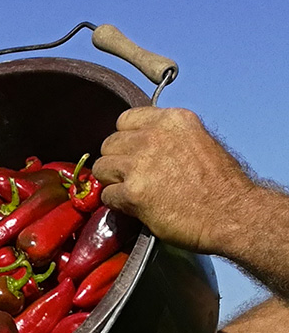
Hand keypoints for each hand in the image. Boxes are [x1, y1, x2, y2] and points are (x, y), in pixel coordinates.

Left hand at [93, 108, 257, 255]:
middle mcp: (154, 137)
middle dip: (116, 160)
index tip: (132, 151)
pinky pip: (106, 195)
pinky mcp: (133, 192)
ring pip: (102, 168)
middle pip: (110, 143)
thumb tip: (143, 144)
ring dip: (112, 181)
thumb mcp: (198, 141)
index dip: (126, 138)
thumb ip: (168, 137)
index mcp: (173, 120)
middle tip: (130, 175)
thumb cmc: (220, 184)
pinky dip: (116, 203)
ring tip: (131, 191)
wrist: (231, 213)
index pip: (125, 119)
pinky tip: (134, 206)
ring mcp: (140, 164)